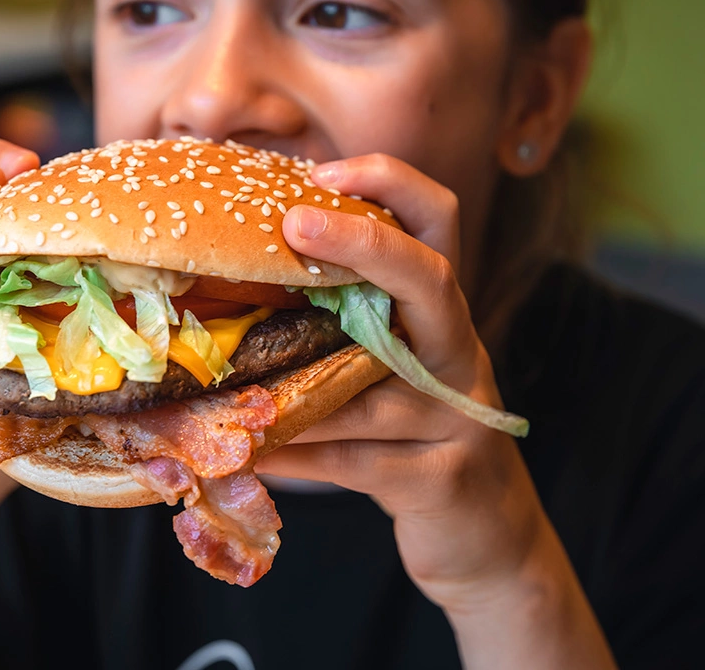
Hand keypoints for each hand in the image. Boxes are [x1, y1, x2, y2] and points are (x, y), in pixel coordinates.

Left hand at [254, 154, 545, 608]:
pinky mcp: (441, 478)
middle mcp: (457, 351)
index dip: (389, 182)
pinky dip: (296, 454)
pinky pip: (354, 461)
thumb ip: (337, 327)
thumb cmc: (412, 437)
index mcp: (438, 311)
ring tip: (219, 374)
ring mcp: (458, 415)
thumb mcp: (386, 370)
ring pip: (368, 390)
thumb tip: (232, 284)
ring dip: (291, 385)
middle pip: (430, 279)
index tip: (321, 170)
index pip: (437, 220)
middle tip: (293, 221)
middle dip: (364, 242)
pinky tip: (249, 452)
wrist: (485, 534)